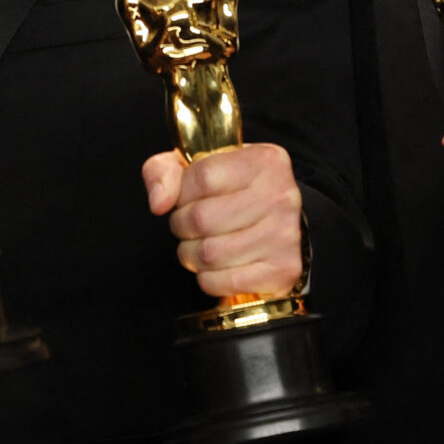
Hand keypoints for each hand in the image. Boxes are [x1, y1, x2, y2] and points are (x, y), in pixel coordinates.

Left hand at [142, 142, 305, 298]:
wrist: (278, 226)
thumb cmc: (234, 193)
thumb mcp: (197, 167)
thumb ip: (164, 171)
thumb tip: (159, 202)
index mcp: (263, 161)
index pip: (202, 176)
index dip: (181, 193)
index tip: (185, 199)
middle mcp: (280, 195)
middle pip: (202, 218)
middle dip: (182, 226)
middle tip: (189, 226)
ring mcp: (284, 235)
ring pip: (209, 254)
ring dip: (192, 254)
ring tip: (201, 244)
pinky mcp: (283, 270)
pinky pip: (224, 282)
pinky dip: (209, 278)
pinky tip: (218, 266)